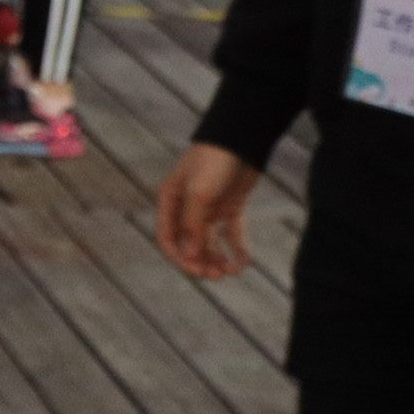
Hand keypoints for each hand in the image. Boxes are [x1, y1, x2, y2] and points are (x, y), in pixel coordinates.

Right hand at [155, 143, 259, 279]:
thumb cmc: (214, 161)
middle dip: (203, 262)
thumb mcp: (200, 193)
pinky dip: (238, 248)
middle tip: (218, 275)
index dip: (181, 258)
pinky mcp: (231, 207)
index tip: (198, 270)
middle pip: (191, 244)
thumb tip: (190, 257)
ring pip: (211, 242)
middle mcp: (188, 208)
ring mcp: (210, 208)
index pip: (168, 238)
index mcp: (171, 202)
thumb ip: (193, 226)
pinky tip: (244, 261)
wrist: (243, 138)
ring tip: (232, 270)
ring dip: (219, 258)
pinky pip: (232, 234)